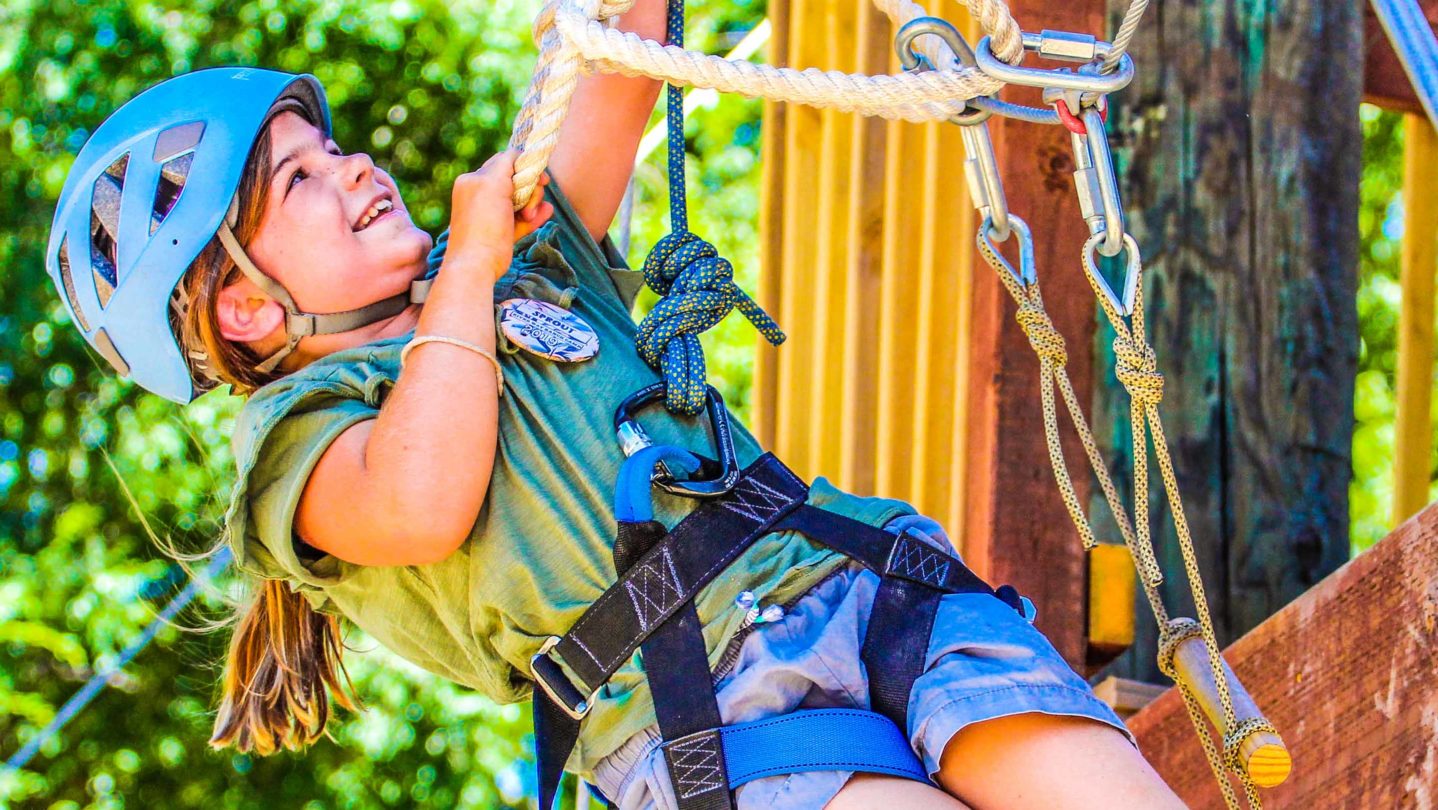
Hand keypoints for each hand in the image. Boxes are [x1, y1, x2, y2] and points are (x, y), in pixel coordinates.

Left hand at [446, 150, 554, 281]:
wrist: (476, 264)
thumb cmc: (483, 224)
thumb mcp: (492, 183)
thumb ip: (506, 163)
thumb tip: (519, 154)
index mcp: (474, 180)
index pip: (505, 161)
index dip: (525, 166)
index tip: (540, 178)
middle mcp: (482, 194)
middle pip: (517, 180)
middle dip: (530, 189)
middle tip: (530, 205)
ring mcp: (492, 214)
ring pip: (522, 200)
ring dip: (533, 204)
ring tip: (531, 217)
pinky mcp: (502, 232)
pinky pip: (521, 219)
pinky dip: (534, 216)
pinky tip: (547, 213)